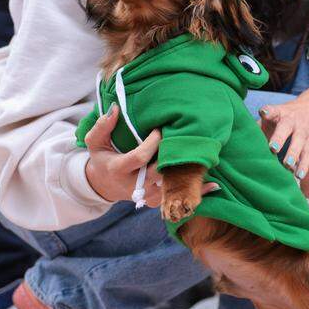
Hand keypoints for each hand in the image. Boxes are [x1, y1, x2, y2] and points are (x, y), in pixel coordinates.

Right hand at [83, 106, 219, 206]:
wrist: (104, 184)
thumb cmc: (101, 157)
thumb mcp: (94, 142)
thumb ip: (103, 126)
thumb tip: (117, 108)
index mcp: (119, 169)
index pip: (140, 157)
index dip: (153, 143)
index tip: (161, 129)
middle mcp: (134, 185)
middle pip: (160, 171)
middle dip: (174, 155)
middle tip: (187, 138)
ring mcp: (146, 195)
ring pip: (170, 185)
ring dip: (188, 173)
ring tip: (206, 157)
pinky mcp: (155, 200)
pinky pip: (175, 196)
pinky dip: (194, 192)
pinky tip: (213, 186)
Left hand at [259, 78, 308, 181]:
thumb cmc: (285, 116)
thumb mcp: (274, 116)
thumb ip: (258, 127)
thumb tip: (239, 141)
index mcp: (278, 113)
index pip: (273, 110)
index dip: (268, 111)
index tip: (263, 112)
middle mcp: (291, 121)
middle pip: (285, 127)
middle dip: (279, 137)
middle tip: (273, 148)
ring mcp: (302, 132)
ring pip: (298, 143)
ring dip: (293, 154)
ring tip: (287, 165)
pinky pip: (307, 155)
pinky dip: (303, 166)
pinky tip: (299, 175)